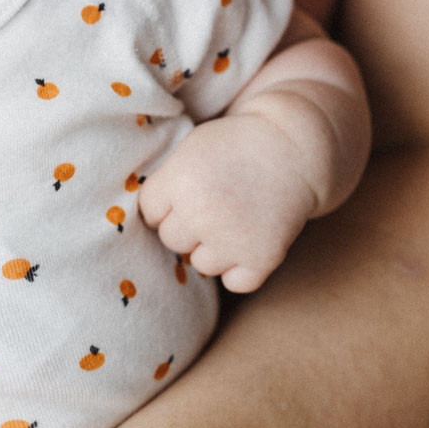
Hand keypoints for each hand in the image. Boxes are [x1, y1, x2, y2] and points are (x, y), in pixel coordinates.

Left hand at [137, 114, 317, 292]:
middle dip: (186, 225)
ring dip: (212, 248)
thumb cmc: (234, 145)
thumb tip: (136, 222)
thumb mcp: (189, 149)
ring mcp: (232, 240)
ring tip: (232, 218)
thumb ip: (164, 183)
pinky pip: (233, 282)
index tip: (187, 189)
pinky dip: (239, 268)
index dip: (166, 202)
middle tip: (213, 203)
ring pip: (200, 264)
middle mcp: (202, 214)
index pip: (149, 213)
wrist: (292, 147)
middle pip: (171, 240)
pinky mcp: (261, 259)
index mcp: (179, 182)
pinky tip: (247, 240)